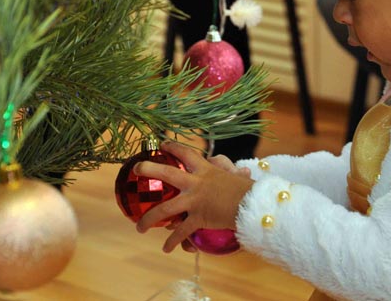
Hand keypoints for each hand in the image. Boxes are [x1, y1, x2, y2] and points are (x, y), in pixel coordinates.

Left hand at [134, 142, 253, 252]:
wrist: (254, 205)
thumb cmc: (248, 190)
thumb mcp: (236, 176)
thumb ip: (229, 172)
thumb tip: (236, 168)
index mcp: (206, 170)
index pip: (187, 153)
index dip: (173, 146)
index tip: (162, 143)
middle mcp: (196, 183)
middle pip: (167, 173)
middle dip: (149, 169)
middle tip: (136, 169)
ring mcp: (195, 200)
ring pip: (165, 209)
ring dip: (149, 219)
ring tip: (139, 227)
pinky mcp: (198, 218)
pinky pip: (181, 232)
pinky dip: (173, 241)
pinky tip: (166, 248)